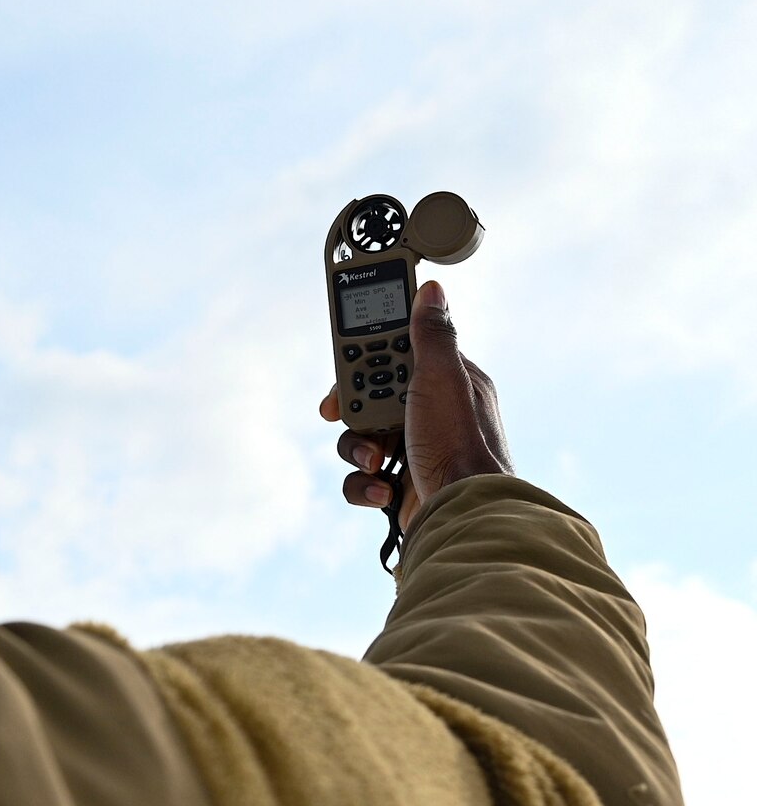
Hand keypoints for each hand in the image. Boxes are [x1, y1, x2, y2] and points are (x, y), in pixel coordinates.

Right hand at [319, 279, 513, 535]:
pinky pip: (363, 477)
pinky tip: (383, 490)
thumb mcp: (443, 378)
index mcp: (447, 383)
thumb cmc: (459, 445)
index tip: (344, 364)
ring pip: (362, 436)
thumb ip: (431, 334)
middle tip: (342, 412)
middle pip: (370, 395)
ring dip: (358, 448)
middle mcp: (431, 414)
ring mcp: (416, 450)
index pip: (395, 354)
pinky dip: (364, 484)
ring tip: (376, 461)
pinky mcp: (403, 485)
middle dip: (355, 408)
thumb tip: (433, 290)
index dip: (365, 357)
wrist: (464, 515)